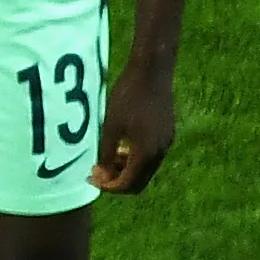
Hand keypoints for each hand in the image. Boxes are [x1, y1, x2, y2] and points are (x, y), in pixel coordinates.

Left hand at [92, 59, 175, 192]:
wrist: (152, 72)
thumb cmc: (127, 97)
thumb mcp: (111, 127)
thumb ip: (108, 154)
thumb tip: (103, 174)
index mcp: (146, 154)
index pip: (127, 184)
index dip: (108, 186)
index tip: (91, 179)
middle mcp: (160, 153)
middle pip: (139, 182)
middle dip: (117, 181)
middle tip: (97, 172)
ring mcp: (166, 143)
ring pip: (146, 169)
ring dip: (126, 170)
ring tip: (106, 158)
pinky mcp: (168, 133)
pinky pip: (151, 156)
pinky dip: (136, 159)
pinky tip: (121, 146)